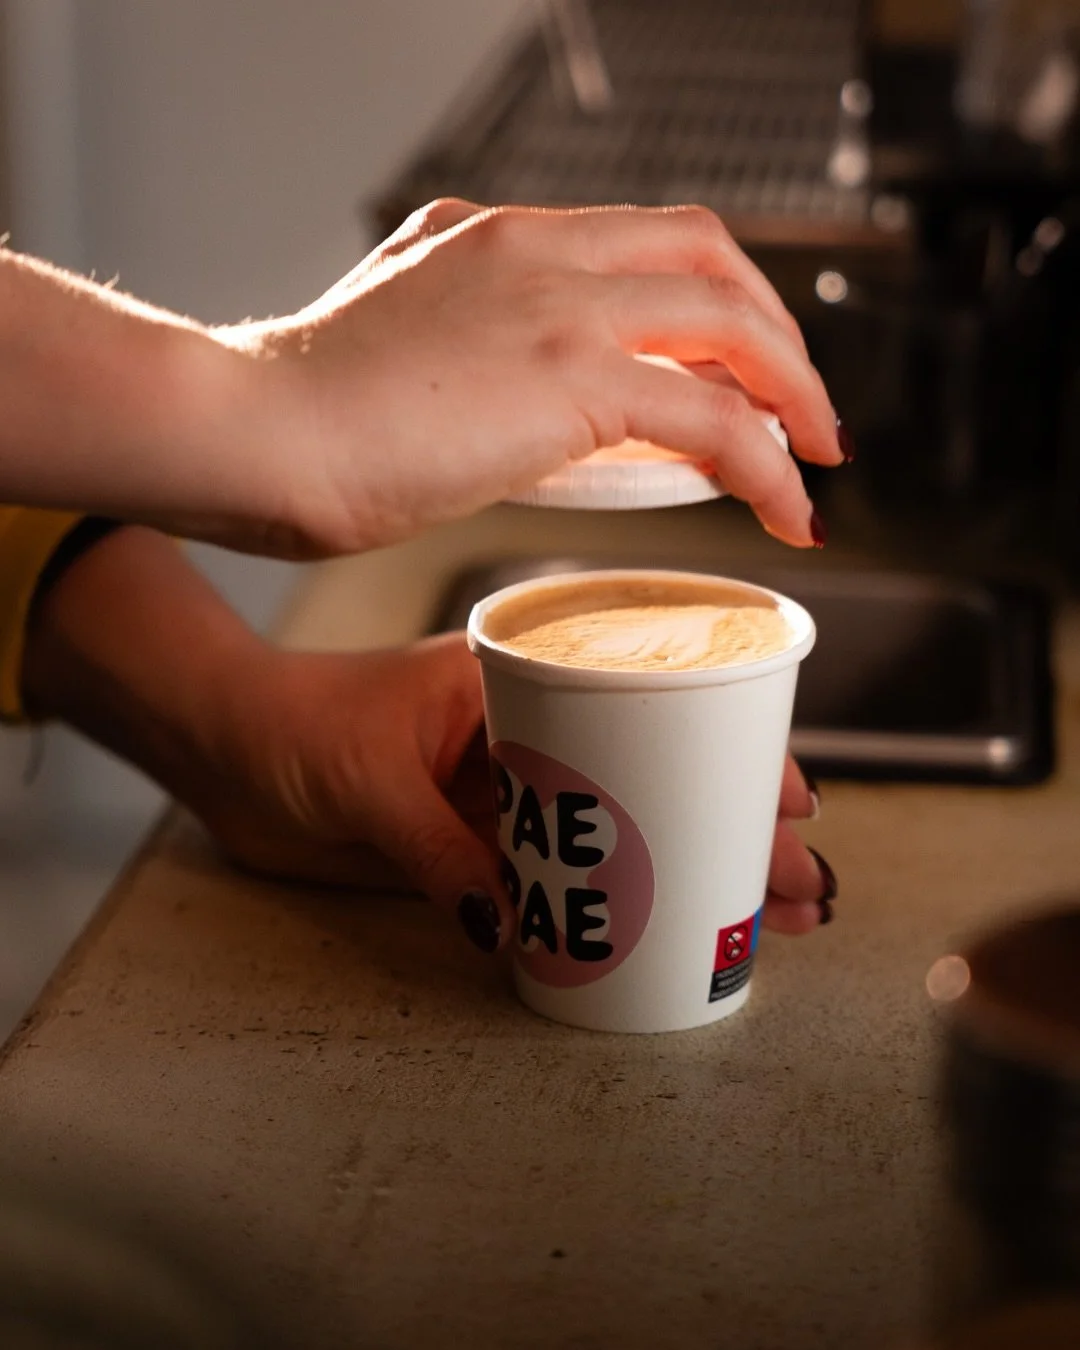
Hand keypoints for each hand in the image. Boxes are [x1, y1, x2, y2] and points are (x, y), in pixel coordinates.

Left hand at [24, 528, 836, 953]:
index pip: (652, 706)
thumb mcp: (370, 781)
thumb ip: (440, 852)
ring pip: (628, 827)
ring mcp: (516, 787)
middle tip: (803, 884)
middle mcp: (534, 730)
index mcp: (519, 680)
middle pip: (660, 774)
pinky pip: (569, 871)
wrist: (227, 751)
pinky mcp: (484, 837)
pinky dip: (617, 900)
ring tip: (767, 917)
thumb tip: (512, 925)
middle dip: (735, 827)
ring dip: (695, 867)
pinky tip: (667, 927)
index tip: (792, 798)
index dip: (728, 752)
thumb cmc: (294, 726)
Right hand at [225, 201, 844, 554]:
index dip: (710, 296)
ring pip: (731, 323)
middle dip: (773, 330)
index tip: (734, 358)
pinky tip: (786, 506)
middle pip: (709, 256)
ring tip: (816, 457)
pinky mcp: (569, 376)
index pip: (642, 240)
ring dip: (794, 391)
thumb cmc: (297, 413)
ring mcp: (556, 302)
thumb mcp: (389, 340)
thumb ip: (453, 338)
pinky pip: (714, 415)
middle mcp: (537, 248)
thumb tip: (496, 389)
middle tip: (800, 404)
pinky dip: (767, 461)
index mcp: (493, 236)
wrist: (251, 429)